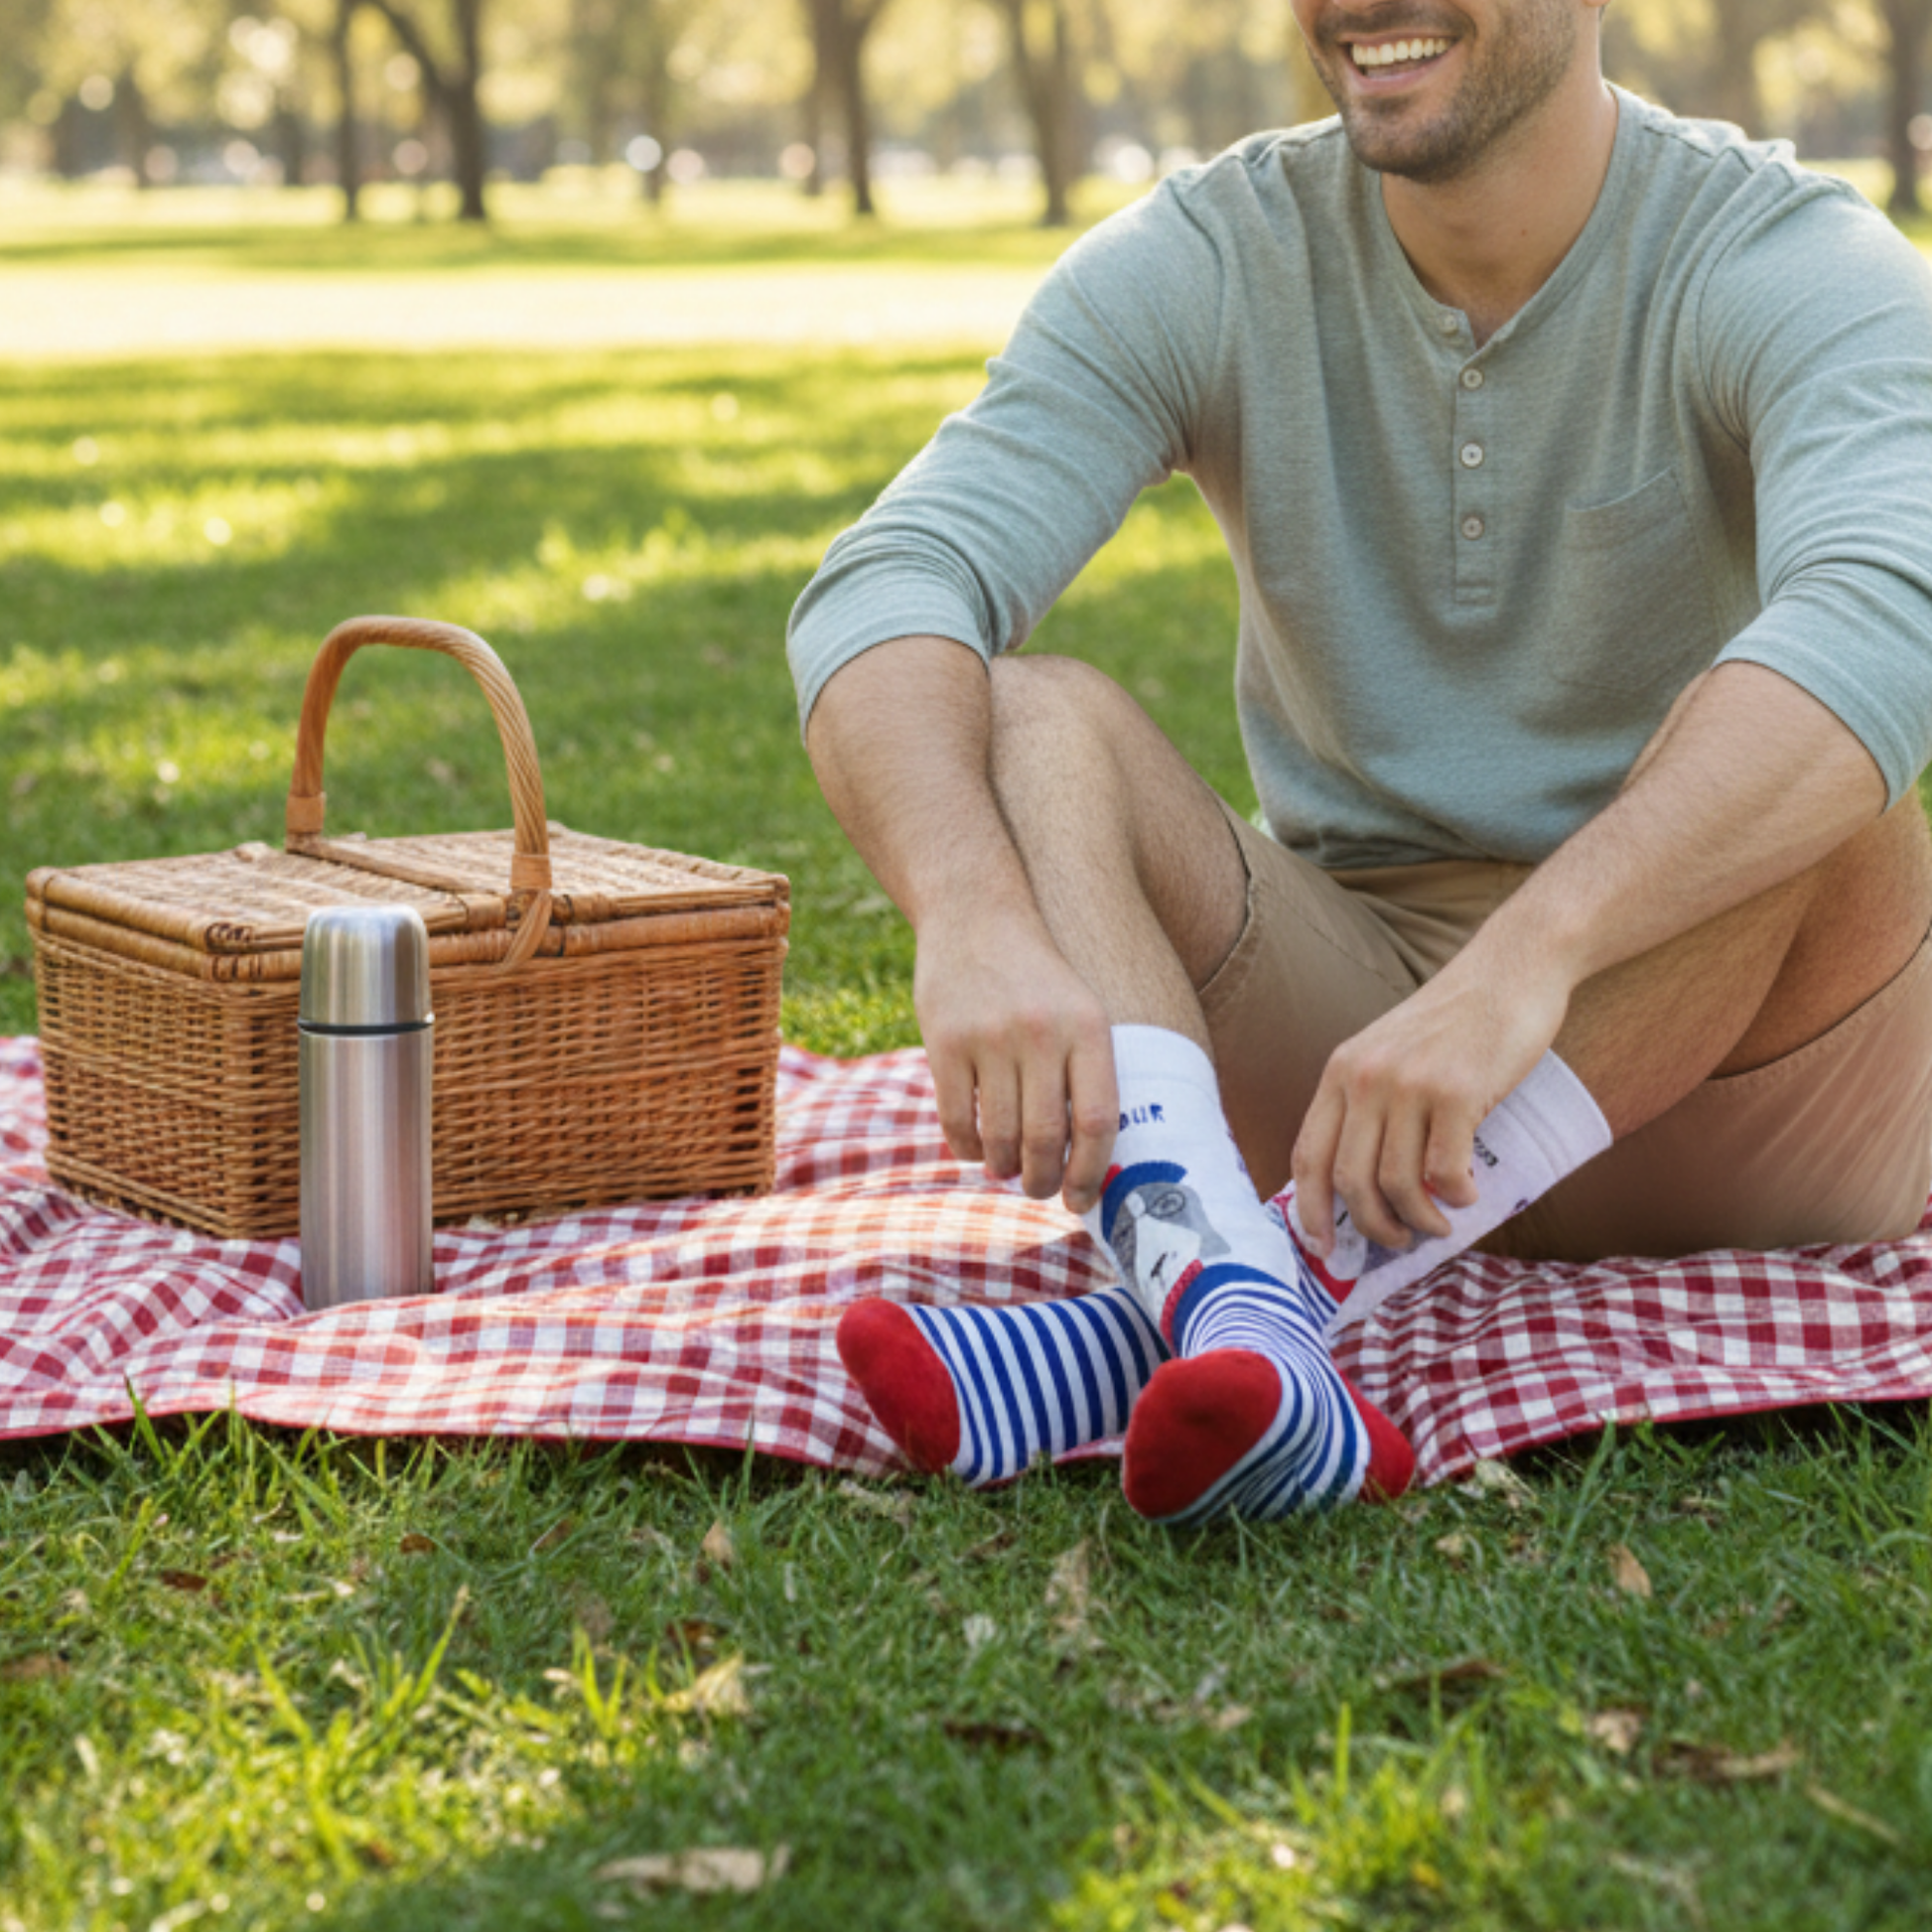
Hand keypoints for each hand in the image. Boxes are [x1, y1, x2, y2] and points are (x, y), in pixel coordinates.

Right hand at [914, 907, 1118, 1213]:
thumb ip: (1088, 1074)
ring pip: (1001, 1135)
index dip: (1092, 1173)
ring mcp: (990, 1036)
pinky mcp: (945, 1041)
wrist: (976, 916)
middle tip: (1039, 1189)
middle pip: (1047, 1137)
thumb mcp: (1082, 1010)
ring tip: (1008, 1169)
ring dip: (1005, 1167)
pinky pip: (958, 1119)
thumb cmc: (1039, 980)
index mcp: (1088, 1028)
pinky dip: (968, 1148)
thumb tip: (1092, 1161)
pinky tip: (976, 1150)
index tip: (1082, 1199)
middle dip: (1044, 1180)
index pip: (1098, 1121)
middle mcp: (1042, 1033)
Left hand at [1290, 941, 1570, 1255]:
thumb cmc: (1457, 1021)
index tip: (1321, 1247)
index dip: (1308, 1210)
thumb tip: (1365, 1185)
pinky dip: (1456, 1195)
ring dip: (1418, 1219)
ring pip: (1396, 1183)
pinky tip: (1469, 1195)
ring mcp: (1408, 1084)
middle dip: (1371, 1225)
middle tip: (1398, 1240)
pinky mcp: (1456, 1091)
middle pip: (1349, 1179)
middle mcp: (1364, 1078)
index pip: (1307, 1154)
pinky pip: (1444, 1170)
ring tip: (1438, 1224)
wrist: (1511, 968)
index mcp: (1341, 1070)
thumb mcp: (1391, 1052)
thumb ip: (1371, 1103)